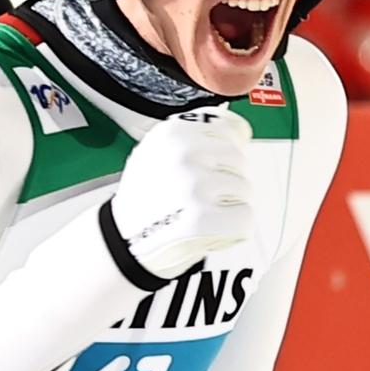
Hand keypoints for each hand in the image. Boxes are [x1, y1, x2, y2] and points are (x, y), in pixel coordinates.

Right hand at [108, 106, 253, 279]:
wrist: (124, 240)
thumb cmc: (147, 196)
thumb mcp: (160, 149)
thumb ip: (199, 134)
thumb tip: (241, 131)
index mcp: (173, 132)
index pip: (231, 130)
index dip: (223, 155)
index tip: (209, 167)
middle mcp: (183, 154)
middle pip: (240, 160)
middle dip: (226, 180)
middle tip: (198, 196)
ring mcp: (193, 186)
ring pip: (245, 189)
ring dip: (229, 205)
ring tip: (199, 212)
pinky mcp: (203, 219)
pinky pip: (245, 218)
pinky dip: (234, 229)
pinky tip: (209, 228)